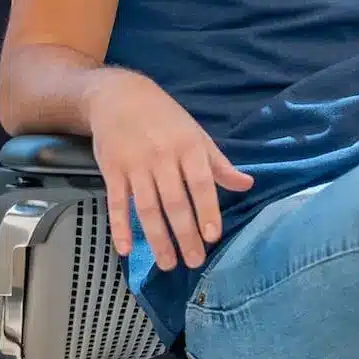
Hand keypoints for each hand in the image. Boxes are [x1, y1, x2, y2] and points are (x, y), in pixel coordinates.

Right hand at [86, 71, 253, 270]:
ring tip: (168, 263)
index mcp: (189, 148)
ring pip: (147, 207)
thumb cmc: (165, 118)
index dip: (207, 211)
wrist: (119, 96)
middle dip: (185, 234)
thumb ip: (219, 164)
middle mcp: (162, 158)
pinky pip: (116, 203)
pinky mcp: (111, 170)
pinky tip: (126, 249)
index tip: (212, 237)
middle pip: (174, 202)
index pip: (201, 184)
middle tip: (193, 262)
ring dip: (157, 238)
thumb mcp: (197, 135)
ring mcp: (135, 165)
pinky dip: (119, 226)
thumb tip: (247, 184)